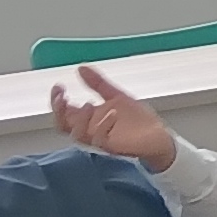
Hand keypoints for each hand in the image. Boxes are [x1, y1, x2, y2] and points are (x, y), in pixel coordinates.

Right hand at [47, 64, 174, 166]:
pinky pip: (101, 140)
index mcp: (89, 118)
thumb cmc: (137, 121)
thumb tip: (81, 68)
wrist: (159, 137)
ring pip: (77, 135)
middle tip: (63, 96)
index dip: (56, 100)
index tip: (59, 86)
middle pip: (62, 125)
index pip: (63, 112)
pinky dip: (103, 126)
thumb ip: (98, 84)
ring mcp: (100, 140)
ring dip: (80, 119)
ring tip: (88, 104)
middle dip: (58, 110)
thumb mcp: (116, 96)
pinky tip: (112, 113)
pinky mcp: (114, 147)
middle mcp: (90, 130)